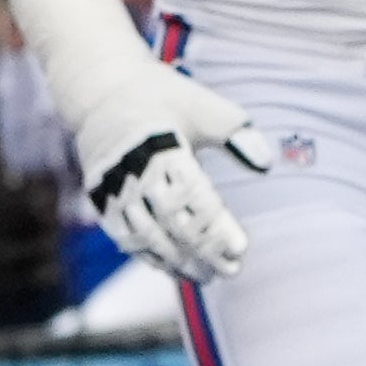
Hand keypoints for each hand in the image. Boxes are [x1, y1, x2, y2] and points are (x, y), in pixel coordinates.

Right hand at [8, 0, 272, 283]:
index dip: (216, 226)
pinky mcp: (98, 197)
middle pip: (170, 223)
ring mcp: (112, 186)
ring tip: (206, 276)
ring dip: (177, 261)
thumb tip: (266, 164)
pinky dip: (149, 256)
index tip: (240, 248)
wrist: (100, 89)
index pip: (193, 197)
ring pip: (146, 236)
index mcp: (160, 145)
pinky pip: (125, 236)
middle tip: (230, 270)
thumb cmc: (162, 96)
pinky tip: (173, 268)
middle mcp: (132, 169)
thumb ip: (236, 133)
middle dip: (202, 251)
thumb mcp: (203, 105)